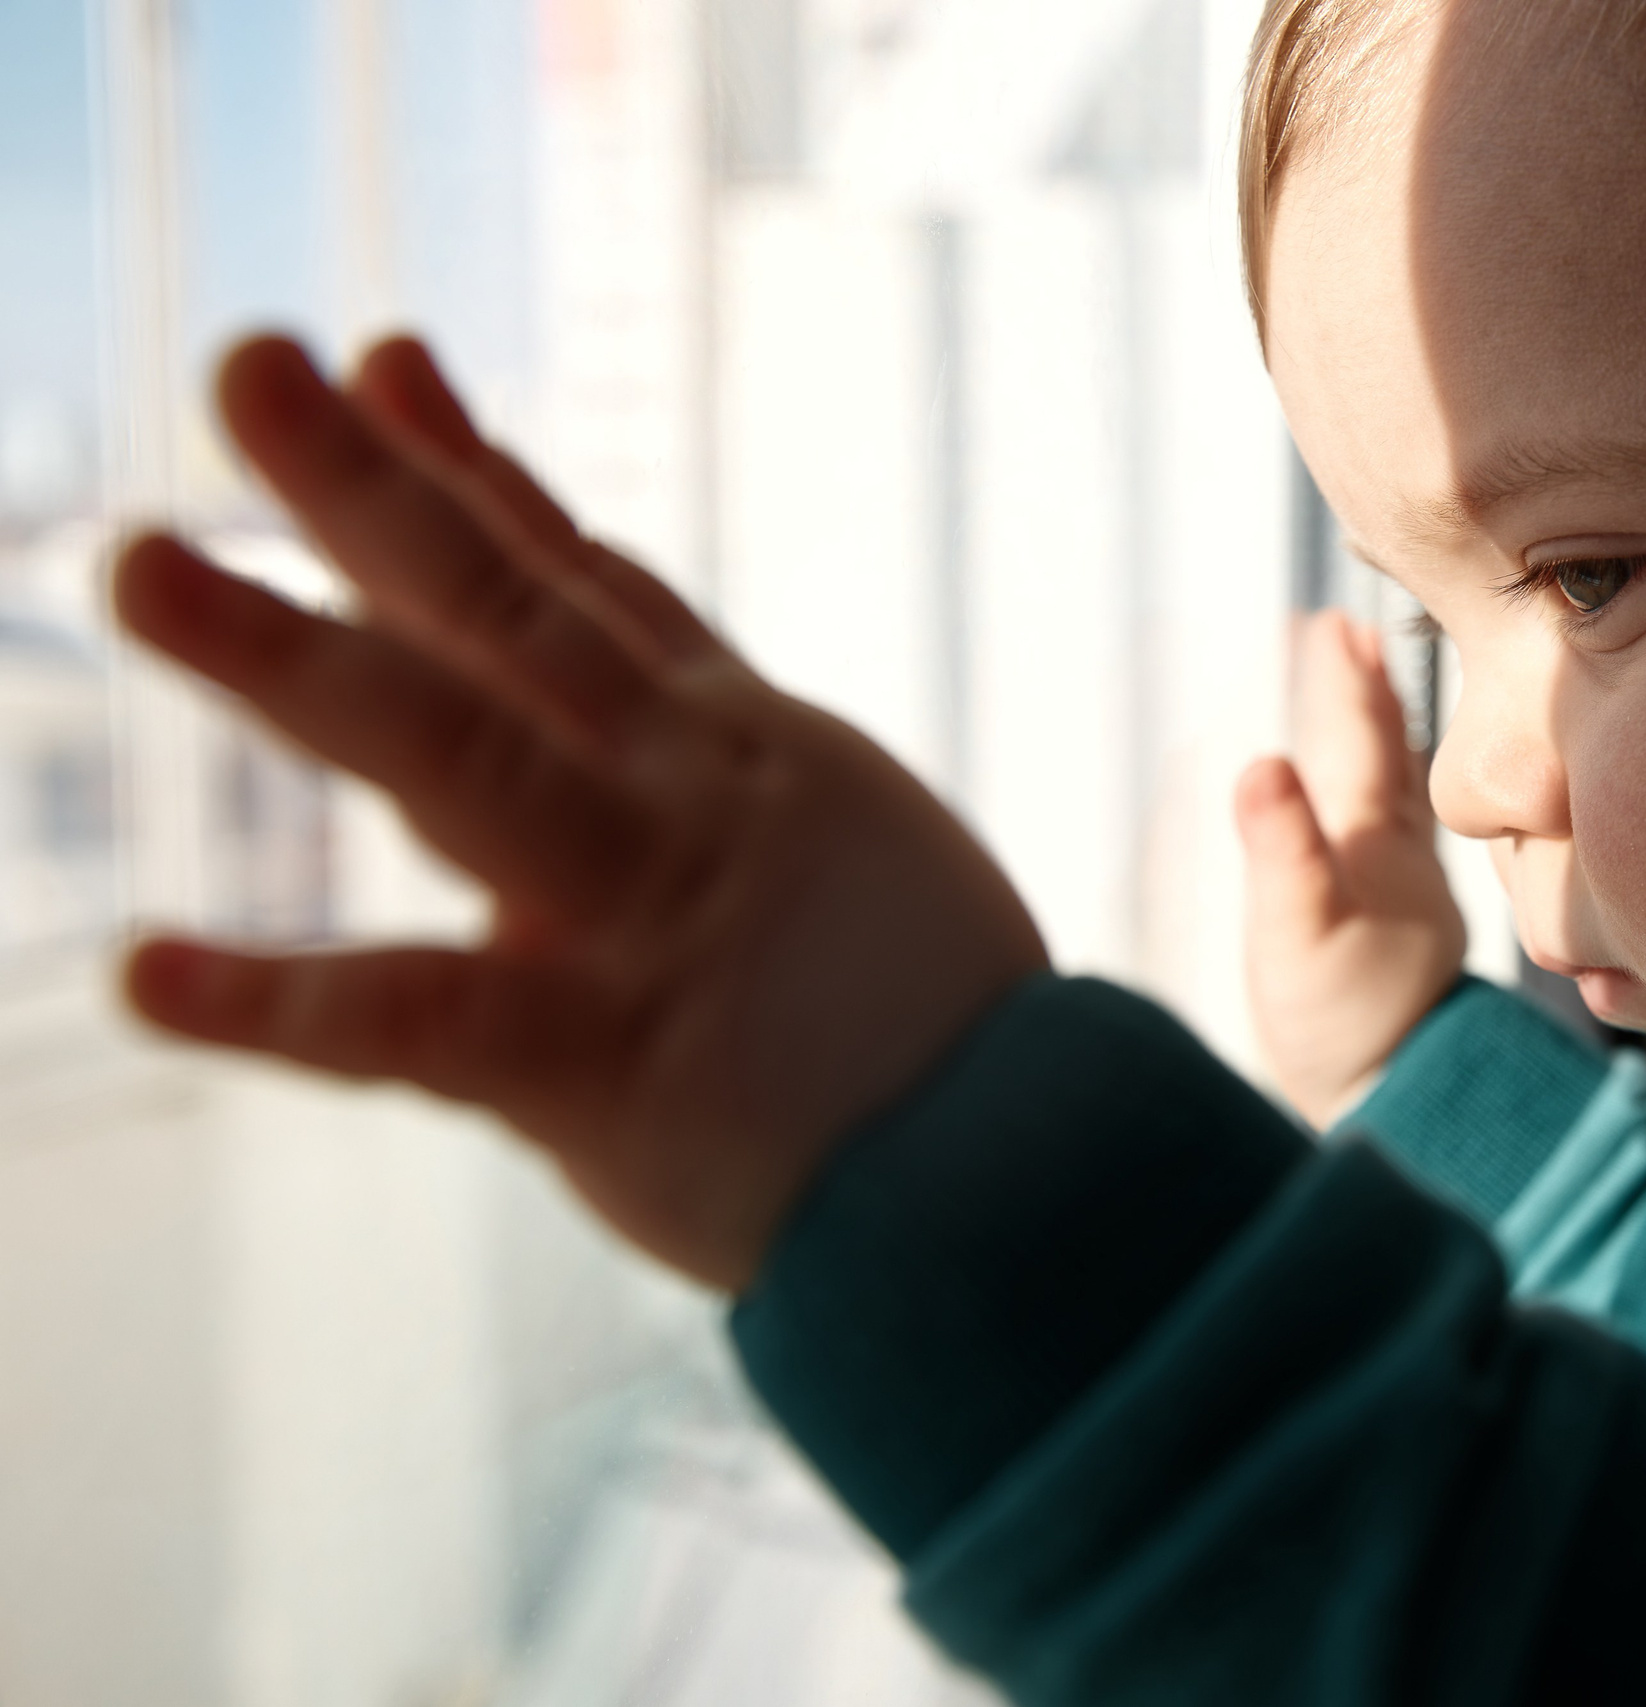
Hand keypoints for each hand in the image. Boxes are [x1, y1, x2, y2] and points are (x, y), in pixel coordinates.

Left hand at [114, 335, 1046, 1291]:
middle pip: (509, 614)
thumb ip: (703, 779)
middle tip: (251, 363)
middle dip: (372, 488)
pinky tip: (145, 973)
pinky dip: (282, 1003)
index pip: (585, 586)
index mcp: (739, 749)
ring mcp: (649, 913)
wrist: (1032, 1173)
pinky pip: (426, 1023)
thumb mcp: (841, 846)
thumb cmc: (931, 1024)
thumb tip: (572, 763)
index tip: (384, 362)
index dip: (476, 472)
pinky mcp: (610, 1062)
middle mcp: (688, 794)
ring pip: (459, 757)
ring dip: (295, 658)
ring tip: (141, 564)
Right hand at [1236, 611, 1465, 1126]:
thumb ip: (1281, 851)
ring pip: (1402, 785)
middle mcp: (1404, 855)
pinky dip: (1390, 782)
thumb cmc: (1338, 1021)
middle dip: (1371, 687)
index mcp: (1376, 844)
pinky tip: (1386, 787)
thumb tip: (1261, 762)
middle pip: (1391, 750)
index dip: (1345, 680)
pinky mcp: (1406, 917)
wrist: (1396, 1095)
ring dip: (1385, 728)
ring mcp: (1411, 885)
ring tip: (1376, 683)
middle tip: (1357, 629)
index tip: (1333, 622)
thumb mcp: (1295, 936)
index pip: (1361, 740)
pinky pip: (1400, 823)